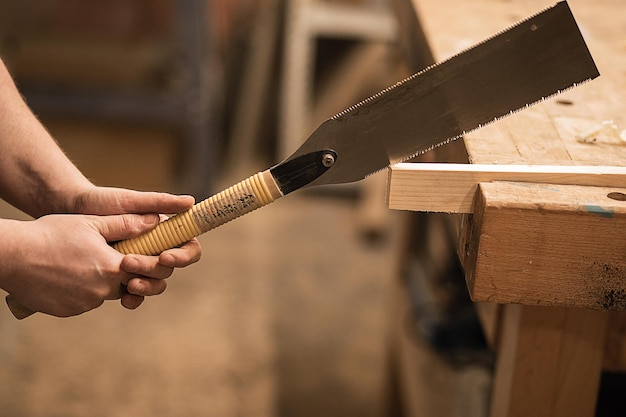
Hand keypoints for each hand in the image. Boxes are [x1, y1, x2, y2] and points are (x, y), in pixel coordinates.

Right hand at [2, 213, 174, 316]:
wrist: (12, 256)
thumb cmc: (51, 234)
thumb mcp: (90, 223)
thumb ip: (125, 225)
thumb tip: (153, 221)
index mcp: (112, 267)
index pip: (148, 270)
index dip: (154, 264)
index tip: (154, 256)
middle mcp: (102, 290)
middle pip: (130, 285)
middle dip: (133, 275)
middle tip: (123, 261)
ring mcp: (85, 303)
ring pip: (107, 293)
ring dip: (106, 282)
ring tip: (90, 263)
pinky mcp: (70, 311)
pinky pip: (87, 301)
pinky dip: (85, 290)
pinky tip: (73, 274)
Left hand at [70, 186, 202, 308]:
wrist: (69, 214)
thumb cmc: (101, 202)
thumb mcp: (130, 201)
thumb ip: (160, 202)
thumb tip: (190, 202)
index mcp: (163, 231)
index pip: (187, 247)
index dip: (183, 256)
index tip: (165, 256)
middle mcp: (155, 249)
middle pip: (170, 268)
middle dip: (153, 269)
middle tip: (128, 262)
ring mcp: (139, 265)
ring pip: (156, 283)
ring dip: (148, 286)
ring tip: (128, 284)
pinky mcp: (122, 278)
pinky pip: (136, 294)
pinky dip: (134, 298)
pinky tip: (124, 298)